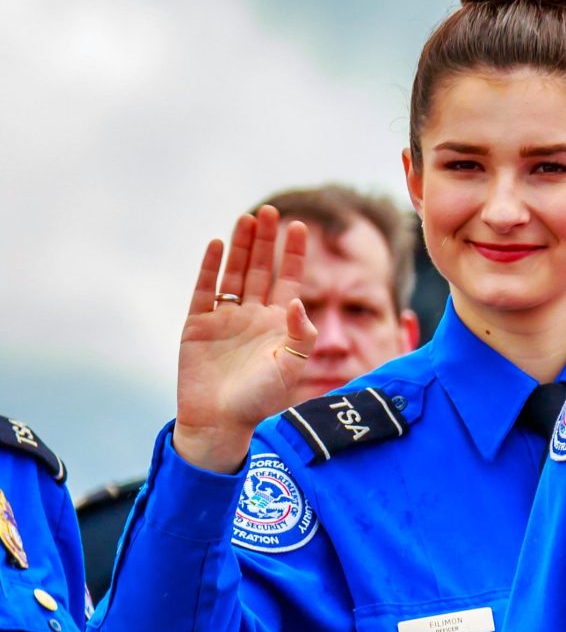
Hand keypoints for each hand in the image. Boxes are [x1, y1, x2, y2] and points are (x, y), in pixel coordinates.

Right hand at [174, 206, 317, 474]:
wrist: (221, 420)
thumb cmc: (261, 399)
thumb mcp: (291, 366)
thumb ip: (301, 335)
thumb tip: (298, 302)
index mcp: (279, 324)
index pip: (290, 279)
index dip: (294, 254)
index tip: (300, 226)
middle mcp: (253, 315)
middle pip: (261, 269)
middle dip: (266, 241)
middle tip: (270, 211)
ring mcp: (225, 317)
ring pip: (235, 273)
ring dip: (241, 247)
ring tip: (247, 218)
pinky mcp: (198, 323)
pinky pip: (206, 289)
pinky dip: (211, 267)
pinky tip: (218, 244)